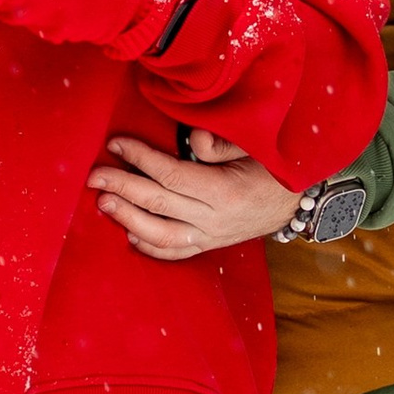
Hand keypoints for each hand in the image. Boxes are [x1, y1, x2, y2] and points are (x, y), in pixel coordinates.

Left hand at [90, 128, 301, 261]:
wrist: (299, 202)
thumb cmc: (276, 167)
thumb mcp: (255, 147)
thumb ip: (222, 144)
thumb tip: (193, 140)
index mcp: (225, 191)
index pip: (171, 175)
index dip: (140, 158)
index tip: (116, 143)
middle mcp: (214, 219)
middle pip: (159, 204)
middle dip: (123, 187)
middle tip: (94, 175)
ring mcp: (211, 236)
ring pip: (162, 235)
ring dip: (128, 219)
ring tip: (104, 203)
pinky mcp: (210, 245)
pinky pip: (176, 253)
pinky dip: (150, 247)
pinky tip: (129, 236)